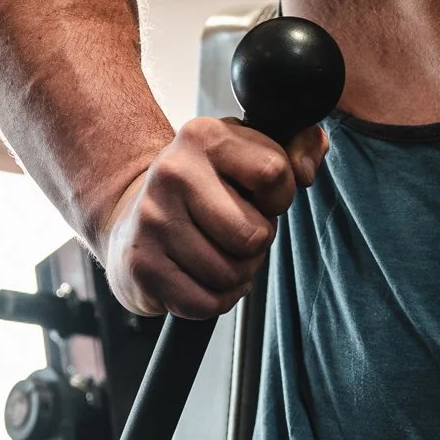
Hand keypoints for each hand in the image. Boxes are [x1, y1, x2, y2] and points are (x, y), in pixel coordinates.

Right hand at [101, 118, 327, 317]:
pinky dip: (215, 299)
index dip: (280, 196)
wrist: (133, 218)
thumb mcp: (251, 153)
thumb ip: (299, 146)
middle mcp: (173, 172)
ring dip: (236, 274)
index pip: (273, 173)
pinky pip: (206, 303)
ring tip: (217, 253)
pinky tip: (202, 278)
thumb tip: (306, 171)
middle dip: (257, 243)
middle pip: (254, 235)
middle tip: (238, 233)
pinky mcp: (142, 264)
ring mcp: (153, 219)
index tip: (261, 198)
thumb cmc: (209, 190)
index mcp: (205, 136)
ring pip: (231, 274)